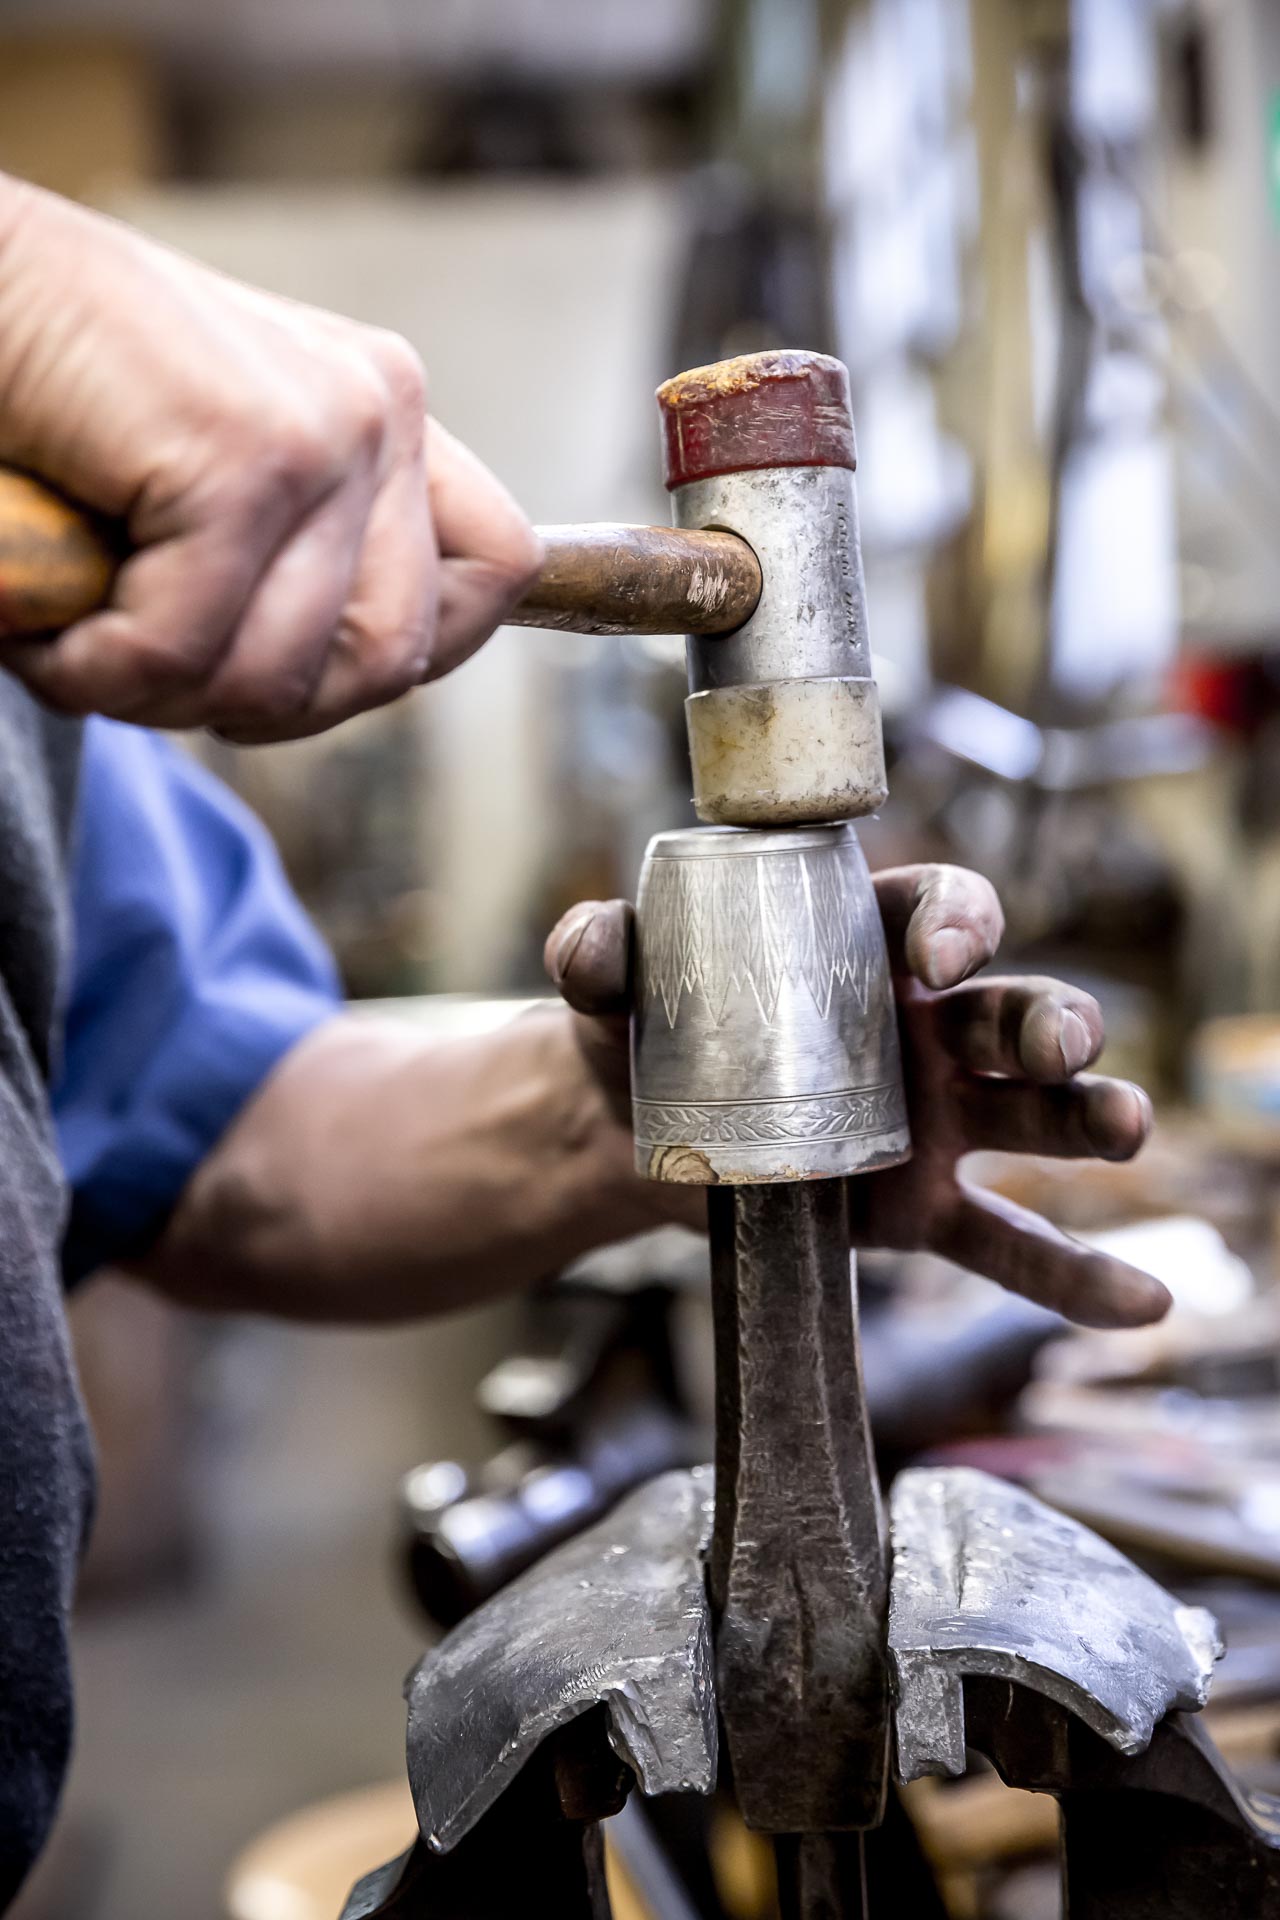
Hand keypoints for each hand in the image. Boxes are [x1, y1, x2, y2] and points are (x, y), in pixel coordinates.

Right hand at [0, 177, 539, 737]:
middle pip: (387, 662)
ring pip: (278, 678)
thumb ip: (301, 549)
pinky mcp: (239, 455)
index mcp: (382, 411)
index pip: (494, 571)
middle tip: (145, 659)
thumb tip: (372, 666)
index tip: (291, 667)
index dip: (405, 652)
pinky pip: (179, 650)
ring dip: (154, 693)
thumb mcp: (207, 474)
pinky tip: (41, 616)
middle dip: (257, 703)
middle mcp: (376, 409)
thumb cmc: (51, 393)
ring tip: (79, 627)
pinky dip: (90, 668)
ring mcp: (321, 429)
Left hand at [544, 864, 1170, 1329]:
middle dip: (1050, 1022)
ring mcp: (934, 1121)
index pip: (941, 910)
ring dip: (1087, 1116)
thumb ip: (598, 951)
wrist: (627, 1130)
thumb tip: (589, 943)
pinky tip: (1139, 1304)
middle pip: (1010, 1011)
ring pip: (1031, 1115)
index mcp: (864, 945)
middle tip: (1060, 1045)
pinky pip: (1007, 1242)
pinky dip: (1073, 1277)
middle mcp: (923, 1027)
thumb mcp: (612, 980)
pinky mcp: (919, 1207)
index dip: (958, 921)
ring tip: (1126, 1129)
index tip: (940, 954)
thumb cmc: (640, 1025)